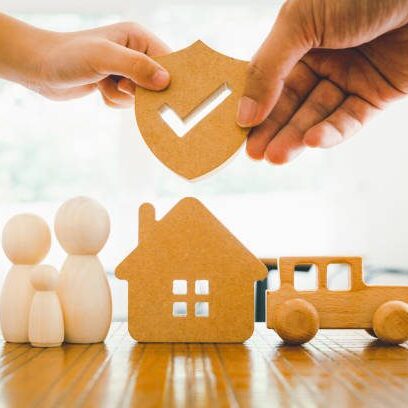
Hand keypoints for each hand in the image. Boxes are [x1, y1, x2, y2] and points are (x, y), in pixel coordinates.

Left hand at [0, 15, 170, 106]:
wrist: (40, 68)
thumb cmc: (69, 56)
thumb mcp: (104, 57)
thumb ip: (136, 67)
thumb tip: (165, 81)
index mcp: (138, 38)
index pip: (168, 61)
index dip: (169, 79)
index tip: (166, 95)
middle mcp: (135, 53)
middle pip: (157, 82)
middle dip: (139, 91)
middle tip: (121, 85)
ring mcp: (125, 70)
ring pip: (141, 96)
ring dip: (122, 97)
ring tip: (104, 85)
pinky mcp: (116, 84)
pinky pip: (127, 102)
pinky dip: (114, 101)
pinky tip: (99, 90)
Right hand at [238, 0, 407, 163]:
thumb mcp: (300, 22)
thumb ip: (268, 68)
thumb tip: (244, 113)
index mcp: (299, 38)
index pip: (269, 80)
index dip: (254, 106)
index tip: (238, 131)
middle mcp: (323, 58)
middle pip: (291, 103)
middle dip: (272, 129)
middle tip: (254, 154)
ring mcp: (350, 77)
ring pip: (316, 115)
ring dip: (295, 137)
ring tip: (276, 157)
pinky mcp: (376, 94)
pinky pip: (349, 119)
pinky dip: (331, 132)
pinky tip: (312, 141)